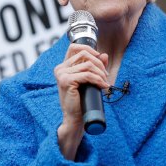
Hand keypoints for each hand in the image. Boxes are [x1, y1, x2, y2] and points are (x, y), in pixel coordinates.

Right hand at [53, 44, 108, 159]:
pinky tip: (103, 86)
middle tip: (105, 75)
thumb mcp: (89, 80)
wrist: (74, 118)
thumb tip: (104, 54)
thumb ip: (95, 67)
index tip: (99, 57)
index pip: (74, 47)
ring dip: (100, 73)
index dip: (88, 49)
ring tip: (105, 82)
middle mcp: (60, 68)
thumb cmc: (81, 100)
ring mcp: (62, 74)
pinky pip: (87, 75)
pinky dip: (98, 80)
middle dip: (99, 63)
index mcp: (63, 66)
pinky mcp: (66, 81)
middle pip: (84, 54)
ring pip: (88, 65)